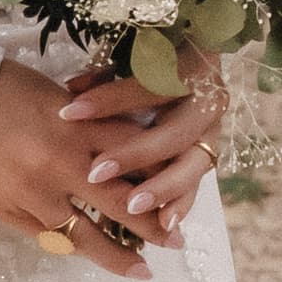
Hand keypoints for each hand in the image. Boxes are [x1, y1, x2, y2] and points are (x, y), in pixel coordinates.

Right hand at [0, 55, 223, 272]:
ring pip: (88, 235)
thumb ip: (90, 121)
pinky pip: (51, 238)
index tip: (182, 191)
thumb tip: (125, 143)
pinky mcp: (10, 212)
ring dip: (119, 255)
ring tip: (143, 271)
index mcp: (80, 125)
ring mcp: (36, 193)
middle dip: (155, 225)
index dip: (163, 177)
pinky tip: (89, 254)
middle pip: (123, 202)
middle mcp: (64, 163)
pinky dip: (73, 246)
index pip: (136, 156)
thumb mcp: (55, 94)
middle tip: (178, 241)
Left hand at [57, 55, 226, 245]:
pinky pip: (197, 183)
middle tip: (96, 173)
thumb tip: (71, 90)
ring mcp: (213, 131)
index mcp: (192, 67)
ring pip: (194, 164)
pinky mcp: (208, 155)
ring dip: (163, 187)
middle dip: (136, 155)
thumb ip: (105, 75)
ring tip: (132, 206)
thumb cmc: (151, 57)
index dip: (110, 100)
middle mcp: (210, 100)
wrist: (194, 57)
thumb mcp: (129, 56)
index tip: (69, 113)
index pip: (149, 85)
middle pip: (176, 132)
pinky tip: (163, 224)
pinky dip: (181, 203)